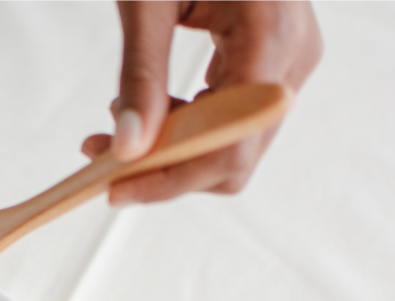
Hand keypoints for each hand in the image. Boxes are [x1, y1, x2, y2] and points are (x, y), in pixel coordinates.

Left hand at [82, 1, 322, 203]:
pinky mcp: (277, 58)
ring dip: (174, 150)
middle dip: (166, 168)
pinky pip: (235, 117)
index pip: (230, 144)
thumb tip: (126, 150)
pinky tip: (148, 110)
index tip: (111, 188)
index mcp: (272, 32)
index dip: (171, 179)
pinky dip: (188, 126)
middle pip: (237, 155)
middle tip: (98, 153)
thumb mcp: (146, 0)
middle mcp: (295, 55)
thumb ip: (141, 76)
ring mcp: (293, 58)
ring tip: (113, 127)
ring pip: (236, 144)